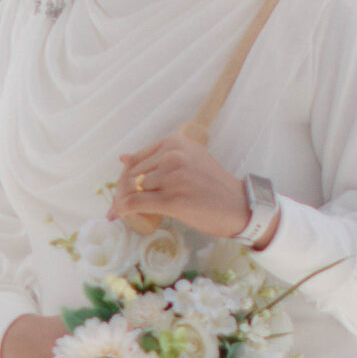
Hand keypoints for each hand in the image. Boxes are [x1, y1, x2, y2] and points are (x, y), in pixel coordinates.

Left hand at [111, 132, 262, 243]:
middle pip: (132, 174)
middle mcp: (173, 155)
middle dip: (122, 191)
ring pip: (132, 189)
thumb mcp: (188, 160)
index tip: (122, 190)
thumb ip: (158, 158)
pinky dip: (123, 210)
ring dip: (122, 202)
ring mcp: (173, 177)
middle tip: (117, 205)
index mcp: (175, 142)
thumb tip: (123, 157)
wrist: (239, 206)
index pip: (137, 159)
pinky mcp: (172, 200)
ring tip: (120, 212)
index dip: (125, 177)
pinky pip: (136, 203)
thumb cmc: (212, 186)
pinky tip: (119, 215)